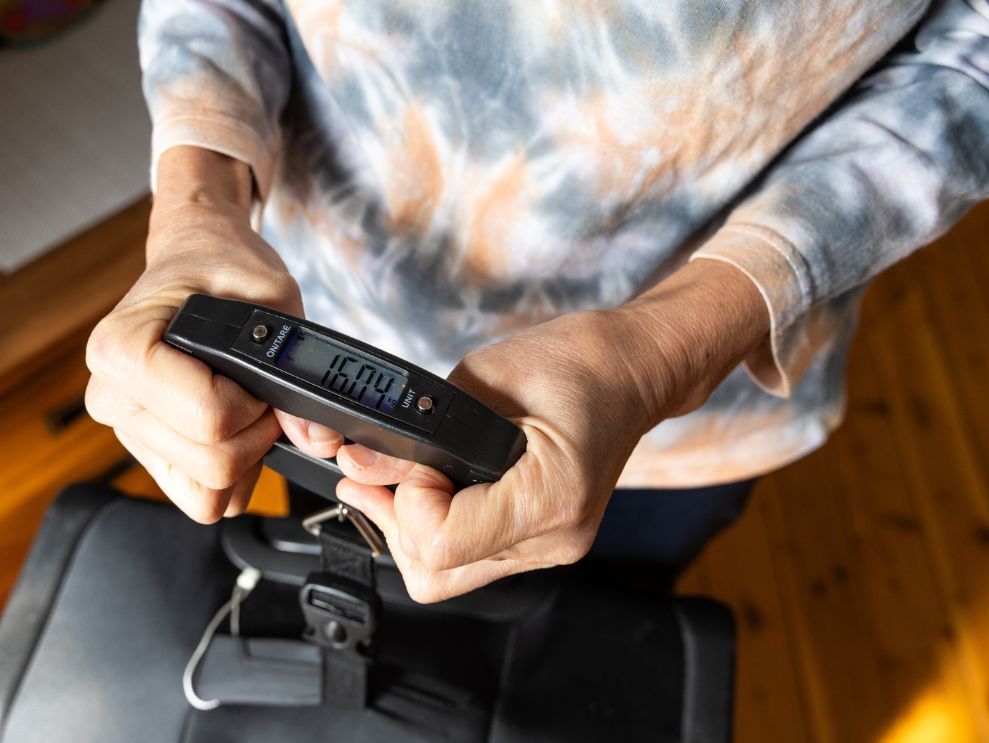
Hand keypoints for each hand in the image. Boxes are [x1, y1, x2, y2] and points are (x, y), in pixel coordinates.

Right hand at [85, 147, 343, 522]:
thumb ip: (300, 367)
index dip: (255, 403)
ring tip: (245, 400)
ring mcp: (126, 430)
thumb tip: (317, 436)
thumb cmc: (222, 268)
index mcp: (121, 349)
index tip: (256, 371)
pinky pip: (202, 500)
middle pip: (212, 464)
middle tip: (260, 388)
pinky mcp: (148, 455)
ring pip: (208, 492)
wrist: (194, 259)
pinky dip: (233, 474)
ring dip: (247, 454)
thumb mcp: (274, 297)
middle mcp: (110, 395)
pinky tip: (235, 426)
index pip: (209, 418)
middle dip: (257, 432)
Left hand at [335, 260, 768, 601]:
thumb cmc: (575, 362)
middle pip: (435, 575)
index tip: (412, 459)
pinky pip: (472, 558)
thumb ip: (416, 431)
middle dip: (396, 520)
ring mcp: (550, 547)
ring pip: (447, 575)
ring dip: (411, 529)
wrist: (632, 370)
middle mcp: (553, 539)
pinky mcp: (542, 543)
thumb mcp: (483, 380)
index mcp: (548, 499)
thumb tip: (356, 463)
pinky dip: (440, 527)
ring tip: (398, 477)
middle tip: (385, 471)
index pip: (440, 542)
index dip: (409, 499)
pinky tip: (429, 487)